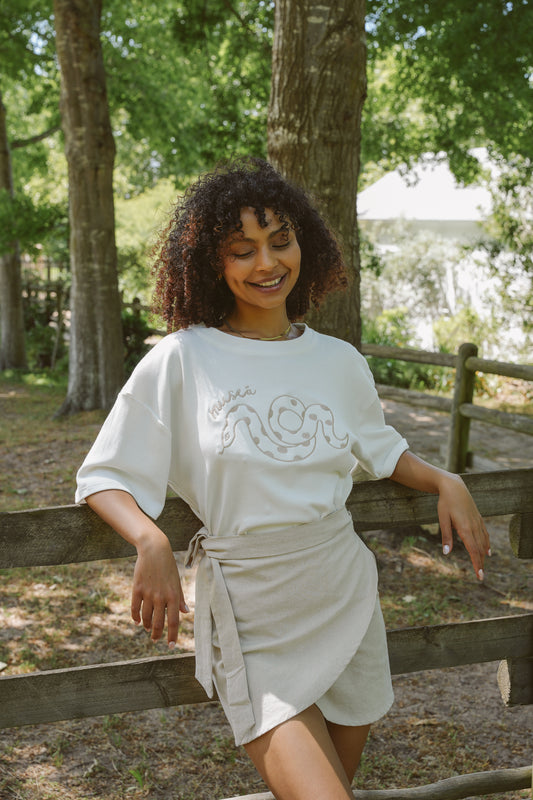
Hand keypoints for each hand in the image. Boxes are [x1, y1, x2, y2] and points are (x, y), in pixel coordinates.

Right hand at [86, 490, 189, 648]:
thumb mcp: (177, 582)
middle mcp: (161, 597)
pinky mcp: (137, 589)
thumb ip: (180, 598)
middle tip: (156, 640)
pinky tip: (137, 621)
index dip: (172, 635)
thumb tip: (185, 612)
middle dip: (157, 634)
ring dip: (147, 626)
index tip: (171, 646)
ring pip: (146, 618)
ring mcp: (148, 594)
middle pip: (158, 623)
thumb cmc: (168, 567)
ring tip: (148, 629)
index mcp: (174, 596)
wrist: (154, 550)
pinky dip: (136, 617)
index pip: (174, 621)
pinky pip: (135, 608)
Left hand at [437, 473, 490, 579]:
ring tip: (483, 567)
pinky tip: (488, 551)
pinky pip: (484, 534)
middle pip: (479, 549)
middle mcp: (474, 527)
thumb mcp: (442, 519)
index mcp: (465, 528)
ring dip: (483, 555)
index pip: (473, 550)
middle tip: (481, 577)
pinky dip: (487, 544)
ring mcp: (477, 522)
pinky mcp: (478, 518)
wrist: (454, 486)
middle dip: (480, 564)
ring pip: (483, 542)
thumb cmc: (445, 502)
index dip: (476, 564)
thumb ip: (445, 536)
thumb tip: (446, 553)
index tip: (479, 576)